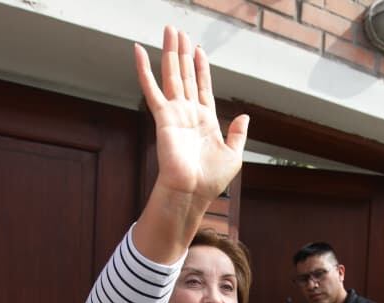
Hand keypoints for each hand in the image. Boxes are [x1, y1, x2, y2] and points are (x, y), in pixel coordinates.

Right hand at [134, 26, 248, 214]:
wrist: (193, 192)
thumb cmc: (211, 180)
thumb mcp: (234, 155)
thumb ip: (238, 134)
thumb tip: (244, 116)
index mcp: (207, 120)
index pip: (202, 87)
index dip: (201, 68)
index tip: (199, 49)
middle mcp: (189, 113)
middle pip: (185, 75)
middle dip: (183, 52)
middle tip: (179, 31)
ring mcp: (175, 113)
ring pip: (171, 74)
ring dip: (170, 52)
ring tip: (169, 30)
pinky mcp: (163, 116)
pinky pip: (152, 88)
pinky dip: (144, 69)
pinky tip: (139, 50)